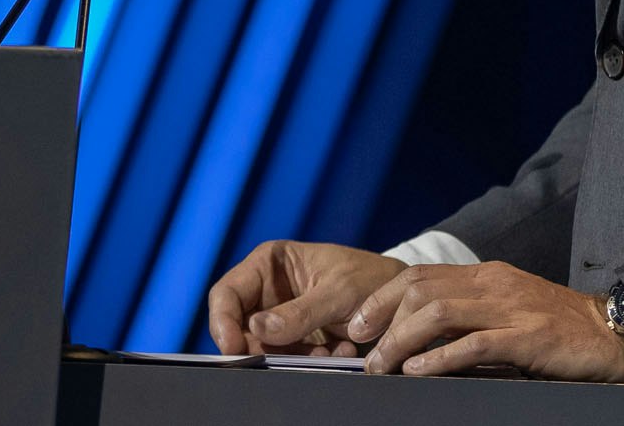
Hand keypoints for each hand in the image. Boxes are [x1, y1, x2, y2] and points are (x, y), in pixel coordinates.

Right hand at [207, 240, 407, 356]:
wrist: (400, 299)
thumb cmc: (371, 278)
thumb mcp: (338, 292)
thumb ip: (299, 312)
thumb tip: (257, 328)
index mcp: (270, 263)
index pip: (228, 292)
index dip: (222, 321)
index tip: (233, 348)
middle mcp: (269, 288)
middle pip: (240, 325)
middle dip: (263, 347)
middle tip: (290, 358)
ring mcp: (281, 315)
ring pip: (262, 347)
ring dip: (290, 357)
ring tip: (327, 353)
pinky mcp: (296, 338)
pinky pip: (285, 358)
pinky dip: (307, 361)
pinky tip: (336, 353)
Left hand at [345, 261, 623, 384]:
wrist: (615, 335)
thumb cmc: (558, 328)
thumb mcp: (508, 310)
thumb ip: (471, 313)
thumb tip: (419, 333)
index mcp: (486, 275)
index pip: (419, 275)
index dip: (381, 298)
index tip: (357, 324)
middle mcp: (493, 284)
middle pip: (419, 289)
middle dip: (381, 319)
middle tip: (360, 351)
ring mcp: (511, 309)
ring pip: (438, 314)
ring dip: (401, 341)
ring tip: (382, 367)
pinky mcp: (529, 337)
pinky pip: (474, 344)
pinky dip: (440, 359)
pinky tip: (418, 372)